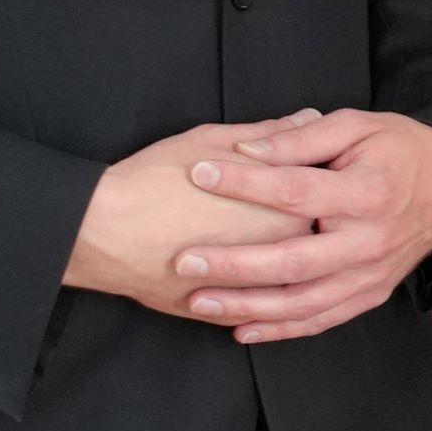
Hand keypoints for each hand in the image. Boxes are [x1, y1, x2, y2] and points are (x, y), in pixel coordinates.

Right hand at [65, 121, 310, 321]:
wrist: (103, 232)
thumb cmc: (157, 180)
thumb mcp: (217, 141)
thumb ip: (272, 134)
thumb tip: (309, 118)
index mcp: (290, 207)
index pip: (328, 195)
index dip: (327, 181)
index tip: (328, 171)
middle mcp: (283, 252)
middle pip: (319, 241)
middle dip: (320, 225)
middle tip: (309, 209)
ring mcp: (258, 288)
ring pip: (292, 282)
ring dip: (293, 266)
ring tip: (269, 243)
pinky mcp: (229, 312)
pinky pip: (259, 311)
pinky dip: (262, 299)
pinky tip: (257, 280)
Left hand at [168, 108, 431, 344]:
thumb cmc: (399, 149)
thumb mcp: (356, 125)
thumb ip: (301, 137)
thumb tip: (247, 148)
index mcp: (368, 193)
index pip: (296, 191)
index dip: (245, 183)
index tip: (199, 173)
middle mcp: (370, 241)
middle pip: (294, 261)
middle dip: (235, 264)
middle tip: (185, 261)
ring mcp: (371, 274)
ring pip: (304, 302)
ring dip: (249, 306)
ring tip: (198, 301)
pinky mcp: (370, 293)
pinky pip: (322, 319)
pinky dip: (281, 330)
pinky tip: (241, 329)